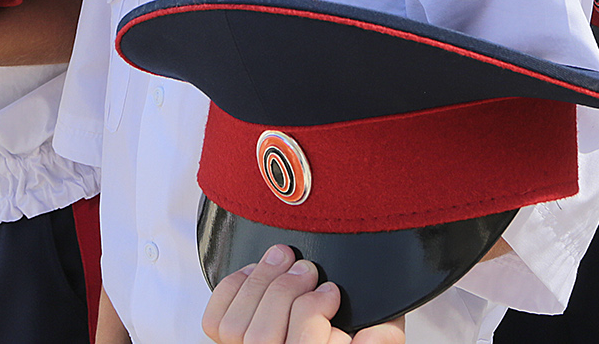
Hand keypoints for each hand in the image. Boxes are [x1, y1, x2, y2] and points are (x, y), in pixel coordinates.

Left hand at [203, 245, 405, 343]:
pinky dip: (233, 289)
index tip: (332, 290)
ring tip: (284, 262)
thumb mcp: (378, 337)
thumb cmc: (346, 335)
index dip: (314, 311)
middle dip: (286, 291)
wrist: (312, 335)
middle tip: (308, 269)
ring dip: (260, 283)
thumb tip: (374, 332)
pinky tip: (257, 274)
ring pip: (235, 327)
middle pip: (263, 336)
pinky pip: (216, 320)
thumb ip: (382, 337)